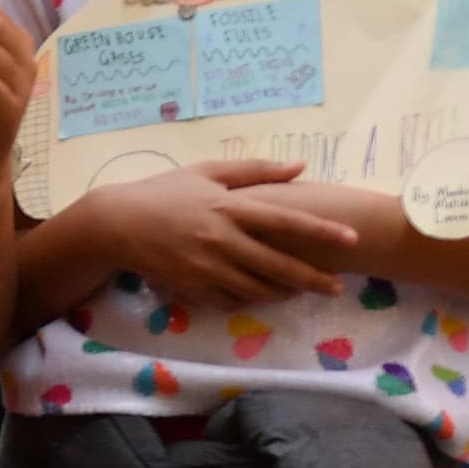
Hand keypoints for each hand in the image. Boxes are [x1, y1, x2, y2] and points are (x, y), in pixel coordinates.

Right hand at [71, 159, 361, 307]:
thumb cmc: (164, 192)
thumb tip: (300, 166)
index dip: (322, 232)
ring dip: (284, 293)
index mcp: (229, 207)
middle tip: (336, 286)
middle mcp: (222, 240)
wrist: (117, 224)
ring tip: (302, 291)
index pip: (286, 222)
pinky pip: (230, 300)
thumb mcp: (207, 171)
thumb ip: (255, 169)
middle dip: (312, 279)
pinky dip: (250, 300)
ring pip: (257, 289)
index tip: (351, 239)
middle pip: (279, 266)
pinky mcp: (192, 288)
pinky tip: (262, 296)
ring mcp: (207, 268)